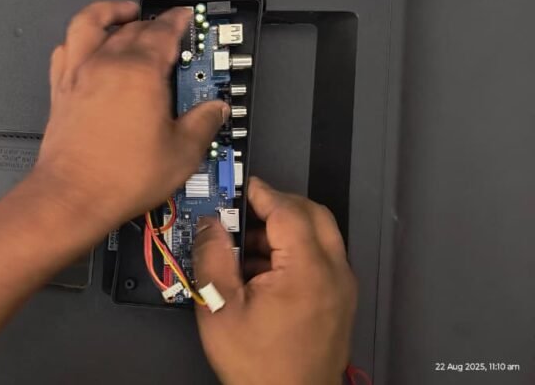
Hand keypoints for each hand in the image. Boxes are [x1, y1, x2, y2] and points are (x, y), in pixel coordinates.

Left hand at [34, 0, 228, 240]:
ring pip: (90, 24)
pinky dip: (78, 40)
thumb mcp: (181, 154)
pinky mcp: (60, 91)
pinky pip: (65, 50)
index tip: (185, 19)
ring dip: (108, 13)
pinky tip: (87, 46)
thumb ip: (202, 124)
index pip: (164, 32)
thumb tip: (215, 110)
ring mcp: (78, 74)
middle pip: (132, 27)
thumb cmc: (122, 176)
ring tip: (124, 14)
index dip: (178, 21)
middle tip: (167, 31)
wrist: (73, 195)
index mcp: (141, 72)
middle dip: (153, 23)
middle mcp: (107, 64)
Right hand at [192, 177, 356, 384]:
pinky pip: (323, 259)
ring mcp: (342, 288)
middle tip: (244, 210)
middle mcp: (333, 273)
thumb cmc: (259, 366)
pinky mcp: (341, 302)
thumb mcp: (220, 307)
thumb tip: (210, 225)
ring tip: (247, 248)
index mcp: (306, 270)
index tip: (239, 187)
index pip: (287, 210)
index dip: (261, 193)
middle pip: (312, 214)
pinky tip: (264, 273)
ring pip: (320, 235)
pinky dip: (297, 252)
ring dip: (287, 230)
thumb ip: (213, 257)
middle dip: (278, 205)